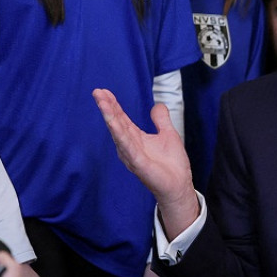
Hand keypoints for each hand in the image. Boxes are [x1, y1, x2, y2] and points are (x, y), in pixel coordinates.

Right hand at [93, 88, 199, 234]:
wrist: (179, 185)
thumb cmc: (172, 165)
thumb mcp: (168, 134)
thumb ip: (161, 120)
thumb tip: (157, 105)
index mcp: (136, 138)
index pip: (121, 118)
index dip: (113, 104)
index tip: (103, 91)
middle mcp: (129, 146)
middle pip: (116, 122)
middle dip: (107, 107)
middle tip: (97, 91)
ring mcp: (131, 154)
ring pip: (118, 132)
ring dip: (109, 116)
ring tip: (101, 101)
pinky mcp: (137, 163)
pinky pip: (127, 146)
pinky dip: (119, 133)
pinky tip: (113, 122)